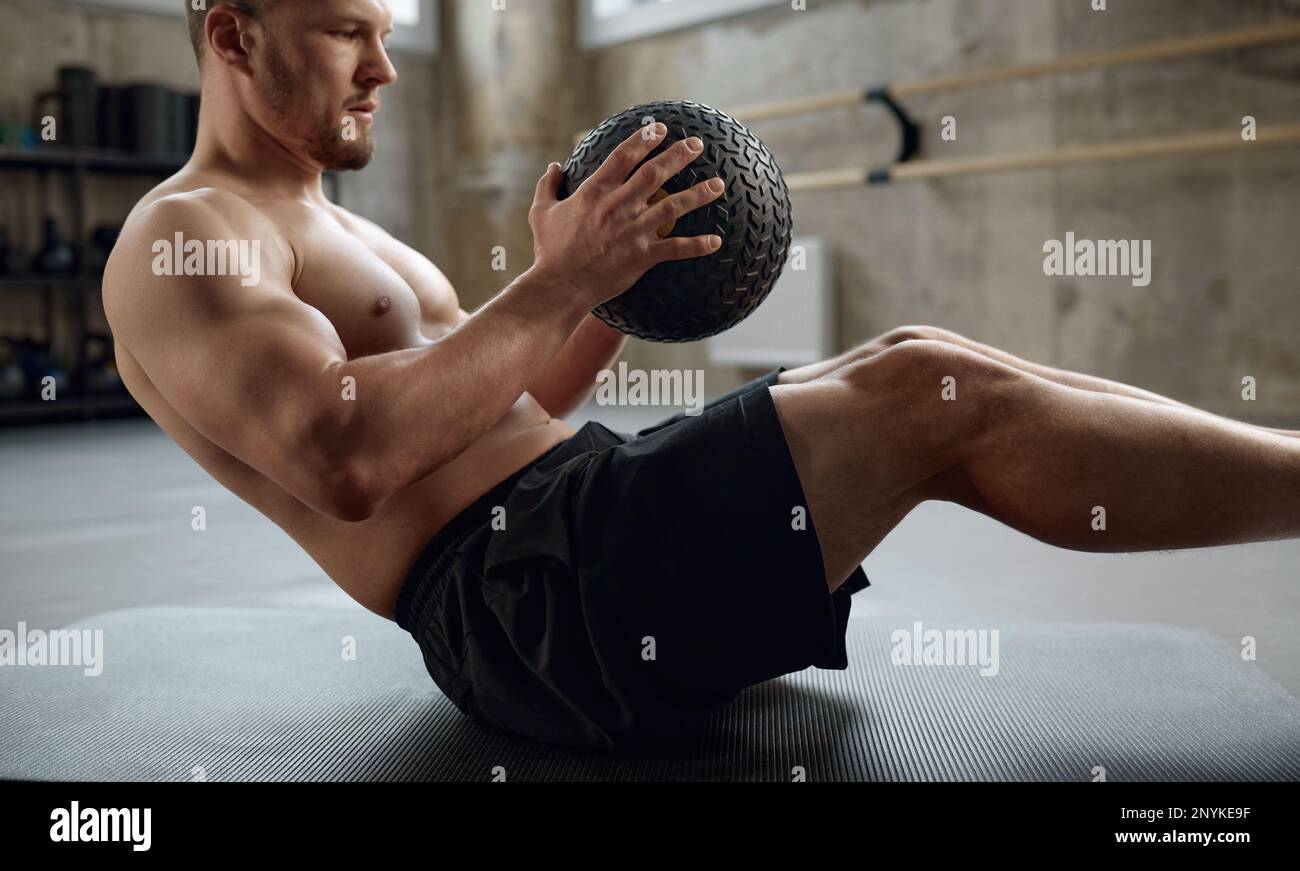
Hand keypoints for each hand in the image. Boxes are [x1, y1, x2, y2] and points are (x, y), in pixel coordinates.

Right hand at [527, 122, 725, 309]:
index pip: (624, 157)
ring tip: (719, 184)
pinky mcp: (642, 256)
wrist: (560, 287)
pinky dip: (697, 245)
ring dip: (698, 194)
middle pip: (654, 174)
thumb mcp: (541, 213)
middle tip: (697, 144)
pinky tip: (716, 241)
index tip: (659, 128)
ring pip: (673, 207)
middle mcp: (618, 207)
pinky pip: (676, 249)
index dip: (644, 139)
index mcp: (594, 193)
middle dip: (678, 156)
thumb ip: (547, 186)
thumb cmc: (550, 251)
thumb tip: (553, 166)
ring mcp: (633, 231)